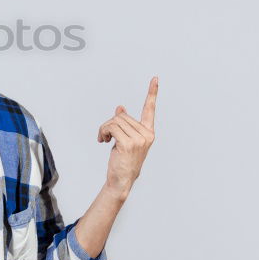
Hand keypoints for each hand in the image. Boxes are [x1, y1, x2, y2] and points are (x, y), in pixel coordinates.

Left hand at [98, 76, 157, 192]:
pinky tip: (103, 141)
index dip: (152, 93)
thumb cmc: (123, 160)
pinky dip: (103, 132)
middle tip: (106, 136)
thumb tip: (120, 107)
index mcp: (148, 132)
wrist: (121, 180)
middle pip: (122, 116)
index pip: (150, 110)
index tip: (155, 79)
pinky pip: (110, 127)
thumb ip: (124, 124)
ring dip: (104, 129)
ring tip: (104, 139)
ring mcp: (139, 139)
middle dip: (110, 124)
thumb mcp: (125, 140)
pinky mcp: (128, 143)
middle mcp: (146, 134)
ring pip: (114, 121)